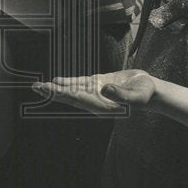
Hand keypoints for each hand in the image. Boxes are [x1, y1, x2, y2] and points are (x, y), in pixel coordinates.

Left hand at [32, 69, 156, 115]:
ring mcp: (96, 93)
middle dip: (53, 92)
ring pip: (72, 90)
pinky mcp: (99, 84)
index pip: (78, 99)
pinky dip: (68, 82)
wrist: (152, 90)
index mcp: (102, 106)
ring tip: (40, 86)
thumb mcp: (136, 96)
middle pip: (70, 97)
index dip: (63, 94)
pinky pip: (80, 83)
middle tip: (36, 87)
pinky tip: (58, 81)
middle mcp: (95, 101)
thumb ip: (121, 95)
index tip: (50, 89)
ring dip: (56, 88)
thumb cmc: (146, 95)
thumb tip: (105, 90)